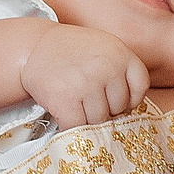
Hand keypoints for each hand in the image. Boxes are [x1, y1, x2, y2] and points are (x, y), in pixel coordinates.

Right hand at [20, 24, 152, 127]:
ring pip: (99, 120)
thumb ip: (121, 70)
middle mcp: (107, 67)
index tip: (114, 97)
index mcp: (121, 52)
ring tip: (74, 102)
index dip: (129, 98)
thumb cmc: (71, 51)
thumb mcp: (104, 47)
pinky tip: (64, 113)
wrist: (34, 47)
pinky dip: (71, 126)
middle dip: (105, 108)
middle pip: (119, 107)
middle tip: (87, 96)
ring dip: (86, 118)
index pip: (140, 87)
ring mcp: (86, 84)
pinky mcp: (65, 99)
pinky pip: (78, 126)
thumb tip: (131, 110)